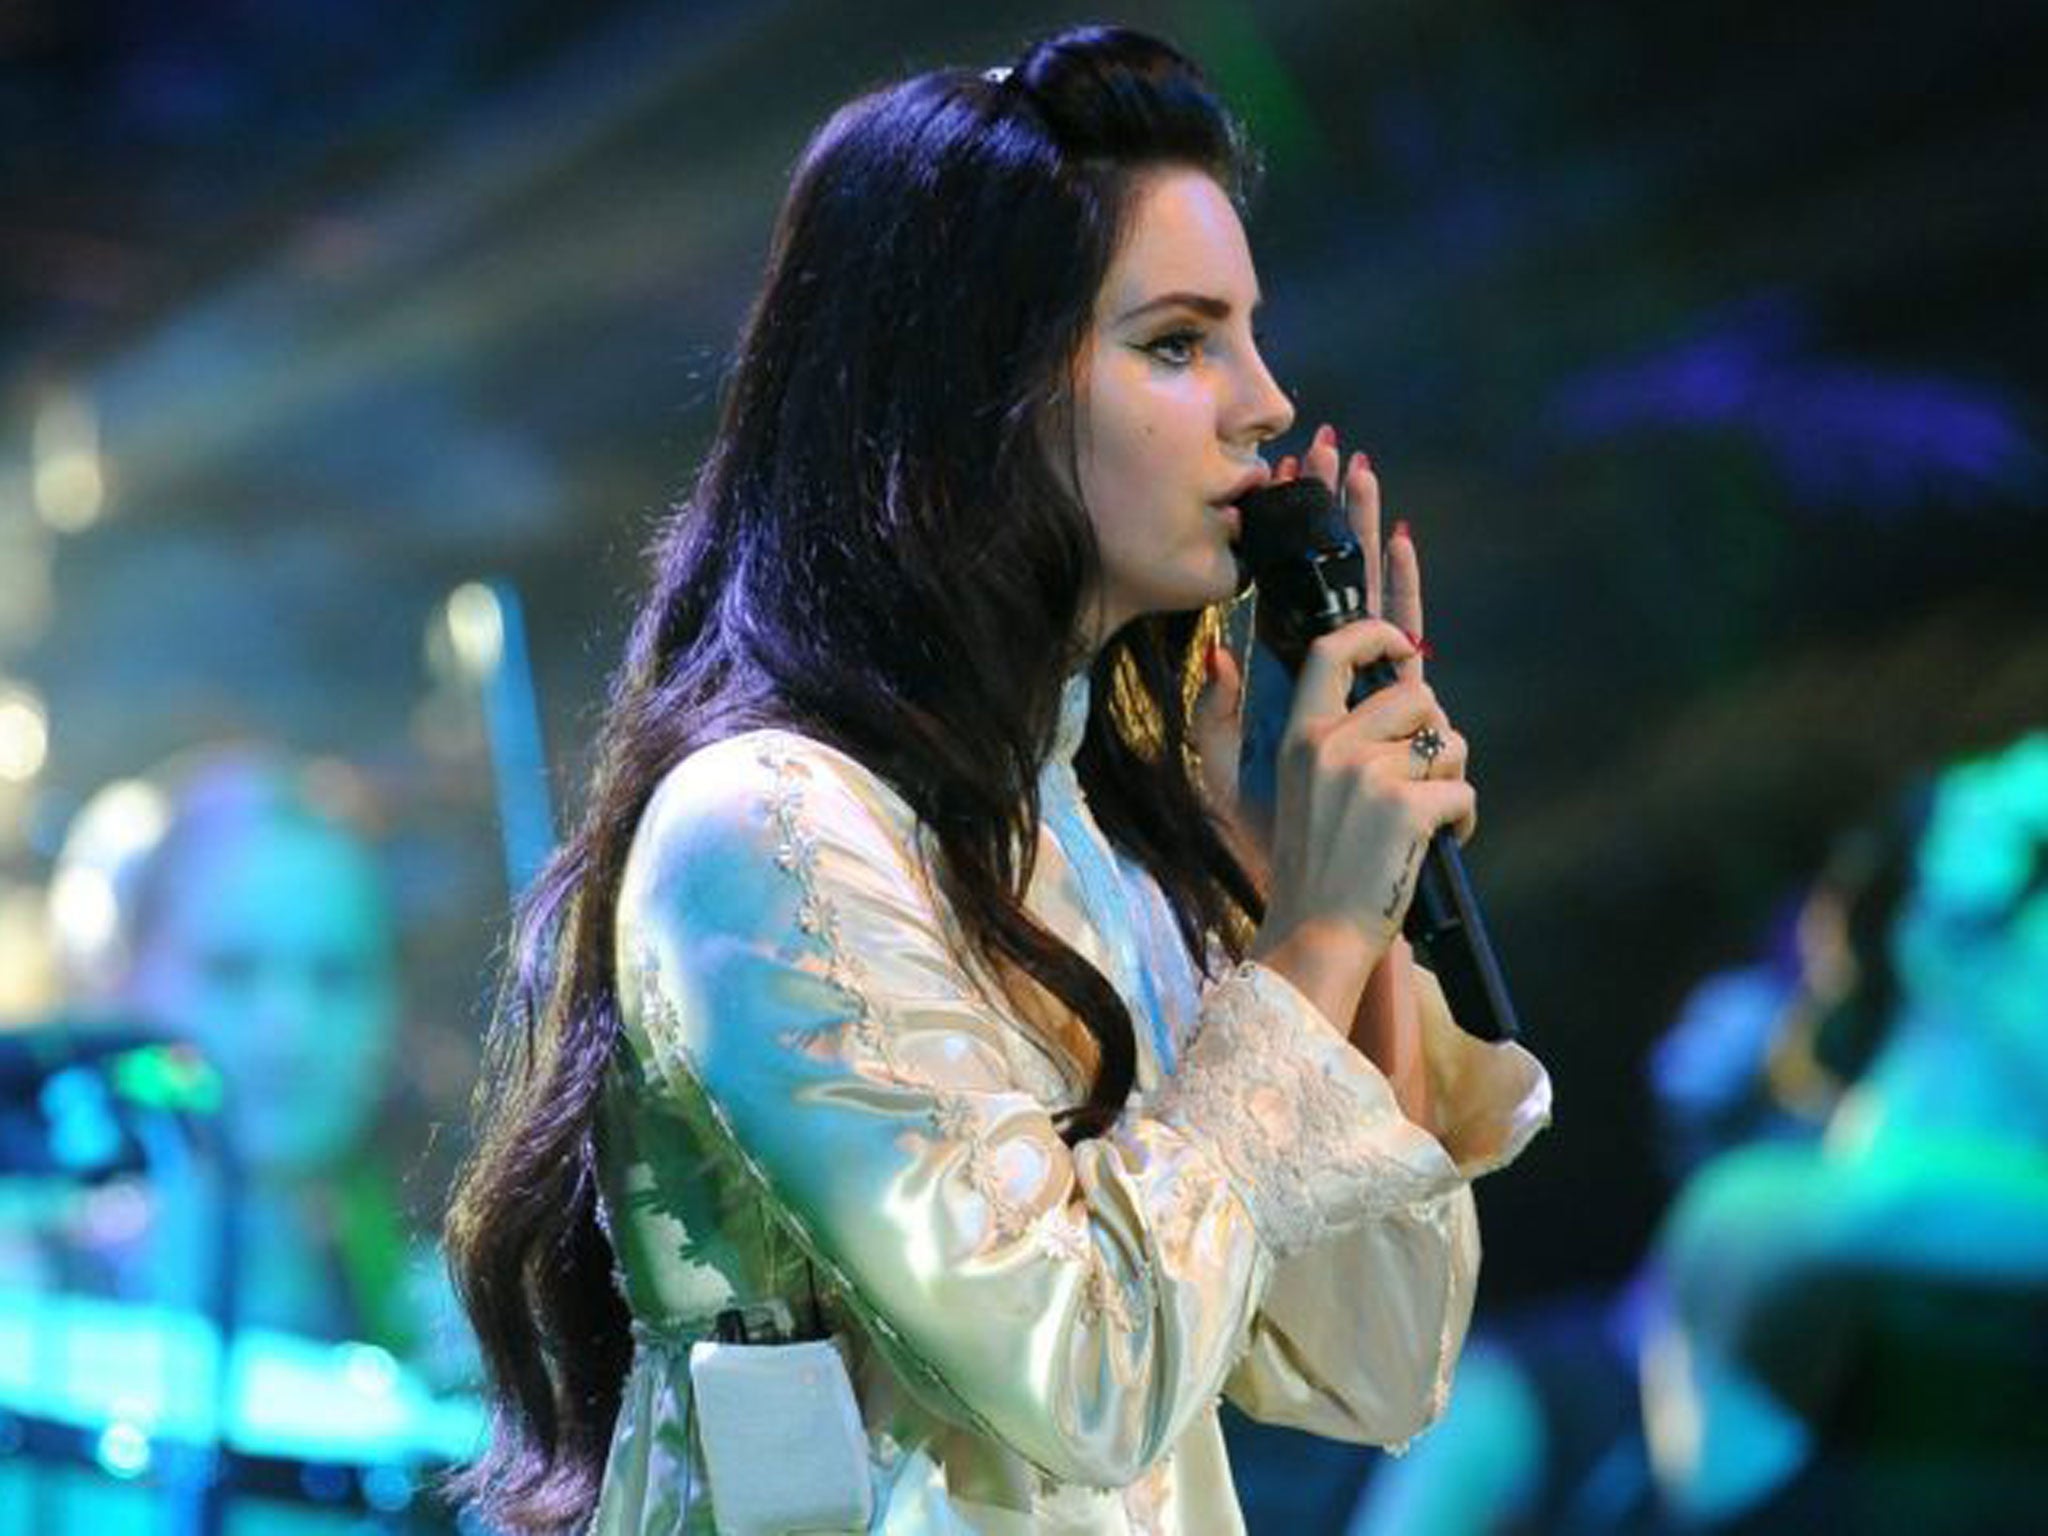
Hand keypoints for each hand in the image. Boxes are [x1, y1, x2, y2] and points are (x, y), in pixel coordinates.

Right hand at [1250, 616, 1473, 998]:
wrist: (1314, 936)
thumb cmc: (1300, 868)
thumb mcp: (1257, 790)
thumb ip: (1241, 723)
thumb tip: (1222, 656)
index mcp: (1299, 736)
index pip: (1332, 651)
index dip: (1377, 633)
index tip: (1402, 648)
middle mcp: (1331, 745)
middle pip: (1417, 695)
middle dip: (1433, 730)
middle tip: (1418, 775)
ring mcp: (1371, 776)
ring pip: (1449, 742)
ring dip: (1450, 777)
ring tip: (1424, 816)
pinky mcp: (1408, 810)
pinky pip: (1463, 792)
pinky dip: (1462, 820)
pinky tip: (1438, 844)